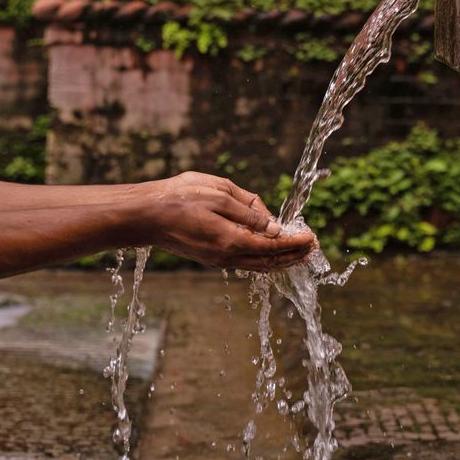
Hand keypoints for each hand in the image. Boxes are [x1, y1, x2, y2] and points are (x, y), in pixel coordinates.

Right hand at [146, 172, 315, 270]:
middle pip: (270, 261)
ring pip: (259, 265)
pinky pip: (246, 262)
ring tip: (300, 250)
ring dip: (282, 259)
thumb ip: (249, 211)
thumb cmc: (180, 197)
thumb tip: (275, 226)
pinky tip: (272, 250)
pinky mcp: (212, 258)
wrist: (146, 215)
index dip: (296, 241)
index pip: (274, 245)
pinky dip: (265, 258)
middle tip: (313, 246)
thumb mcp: (219, 194)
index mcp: (231, 240)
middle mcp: (227, 257)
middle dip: (294, 254)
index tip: (312, 236)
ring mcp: (218, 260)